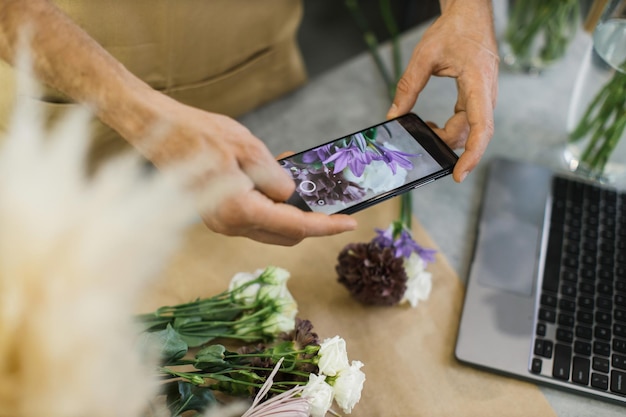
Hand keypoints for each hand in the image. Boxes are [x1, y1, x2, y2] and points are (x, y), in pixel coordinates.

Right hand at [134, 94, 356, 245]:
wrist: (156, 131)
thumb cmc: (197, 135)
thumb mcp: (248, 149)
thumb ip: (275, 178)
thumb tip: (291, 195)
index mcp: (240, 211)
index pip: (295, 227)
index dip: (326, 226)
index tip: (350, 223)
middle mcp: (230, 225)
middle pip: (285, 234)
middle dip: (311, 221)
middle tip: (331, 202)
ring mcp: (222, 222)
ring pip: (271, 227)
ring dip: (291, 210)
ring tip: (303, 181)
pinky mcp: (217, 214)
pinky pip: (254, 216)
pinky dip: (272, 203)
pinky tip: (277, 178)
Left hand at [387, 0, 498, 181]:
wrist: (471, 15)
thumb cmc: (454, 31)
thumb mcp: (424, 56)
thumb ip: (407, 87)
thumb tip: (393, 115)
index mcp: (478, 84)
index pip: (481, 127)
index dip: (472, 155)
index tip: (459, 174)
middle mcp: (486, 95)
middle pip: (470, 133)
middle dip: (445, 143)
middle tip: (421, 139)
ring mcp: (484, 98)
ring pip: (468, 131)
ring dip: (446, 136)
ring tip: (424, 129)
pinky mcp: (477, 99)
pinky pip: (466, 123)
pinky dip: (449, 129)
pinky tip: (432, 125)